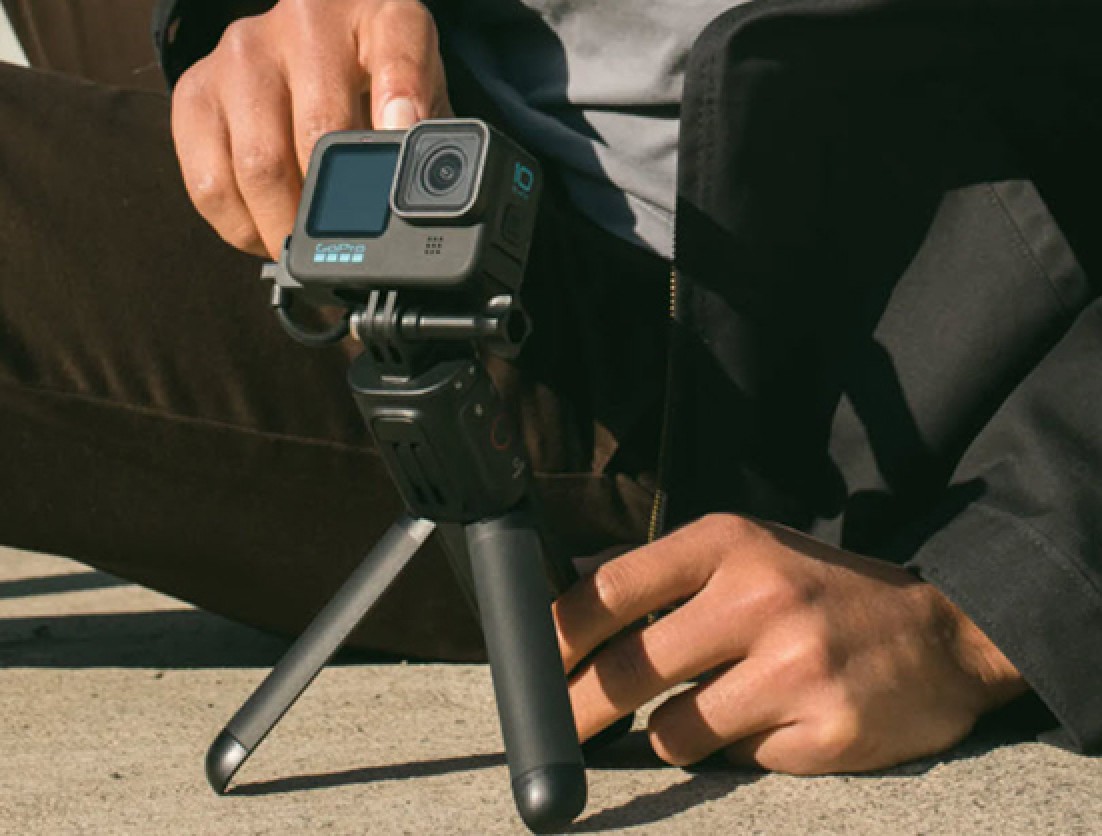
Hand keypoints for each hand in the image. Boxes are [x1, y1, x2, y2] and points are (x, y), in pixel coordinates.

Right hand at [171, 0, 451, 257]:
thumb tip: (424, 195)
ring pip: (256, 167)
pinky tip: (264, 231)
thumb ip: (429, 133)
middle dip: (335, 212)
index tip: (401, 147)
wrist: (312, 30)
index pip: (398, 56)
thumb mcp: (422, 86)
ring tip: (304, 248)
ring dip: (282, 227)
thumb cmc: (371, 69)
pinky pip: (208, 180)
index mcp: (378, 14)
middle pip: (316, 137)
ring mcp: (242, 55)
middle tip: (347, 251)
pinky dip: (239, 226)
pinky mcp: (197, 89)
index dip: (403, 108)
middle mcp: (303, 24)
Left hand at [553, 514, 1026, 773]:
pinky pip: (734, 762)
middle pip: (626, 671)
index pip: (611, 588)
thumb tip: (570, 603)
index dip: (555, 636)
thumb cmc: (823, 592)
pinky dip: (734, 752)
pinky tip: (769, 725)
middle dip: (576, 712)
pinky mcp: (827, 732)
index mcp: (729, 544)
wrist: (943, 636)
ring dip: (669, 733)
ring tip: (702, 713)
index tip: (531, 667)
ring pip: (672, 731)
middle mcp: (759, 597)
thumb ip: (665, 577)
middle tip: (559, 731)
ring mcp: (795, 667)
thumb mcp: (748, 554)